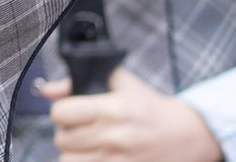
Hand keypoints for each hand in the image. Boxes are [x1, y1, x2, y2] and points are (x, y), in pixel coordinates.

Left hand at [39, 69, 222, 161]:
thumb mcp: (121, 84)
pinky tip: (95, 156)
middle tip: (81, 129)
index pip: (61, 113)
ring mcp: (119, 161)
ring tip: (87, 146)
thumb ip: (80, 82)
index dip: (62, 111)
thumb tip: (47, 90)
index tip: (71, 112)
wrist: (189, 136)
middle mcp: (114, 137)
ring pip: (69, 161)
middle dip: (68, 133)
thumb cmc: (151, 108)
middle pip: (62, 139)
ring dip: (74, 153)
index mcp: (113, 109)